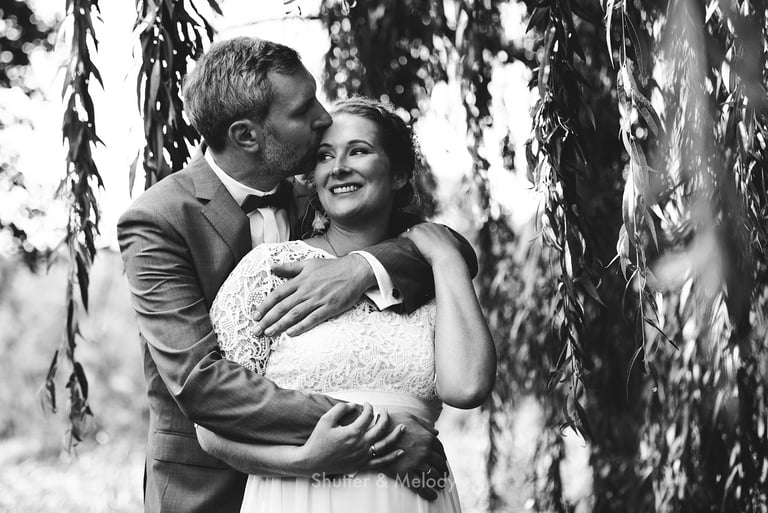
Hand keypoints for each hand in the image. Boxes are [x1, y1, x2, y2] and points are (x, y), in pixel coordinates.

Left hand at [253, 254, 373, 336]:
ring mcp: (318, 300)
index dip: (265, 305)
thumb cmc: (331, 267)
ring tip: (268, 333)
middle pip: (283, 307)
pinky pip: (312, 319)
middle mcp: (306, 290)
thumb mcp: (308, 263)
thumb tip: (271, 266)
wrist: (355, 271)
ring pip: (295, 314)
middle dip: (267, 319)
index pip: (277, 294)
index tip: (254, 315)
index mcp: (300, 280)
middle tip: (256, 330)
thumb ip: (289, 267)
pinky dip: (301, 326)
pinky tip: (291, 333)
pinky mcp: (329, 308)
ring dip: (280, 325)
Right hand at [299, 403, 403, 475]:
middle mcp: (361, 444)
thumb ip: (341, 409)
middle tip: (385, 412)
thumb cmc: (318, 440)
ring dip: (395, 436)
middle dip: (384, 417)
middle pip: (380, 428)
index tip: (366, 404)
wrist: (311, 462)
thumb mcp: (326, 420)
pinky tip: (400, 452)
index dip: (369, 407)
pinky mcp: (361, 465)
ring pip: (385, 445)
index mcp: (353, 432)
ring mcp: (362, 456)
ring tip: (402, 428)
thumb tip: (354, 405)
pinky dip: (391, 457)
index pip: (368, 416)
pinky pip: (380, 462)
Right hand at [376, 412, 447, 500]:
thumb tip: (436, 431)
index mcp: (427, 437)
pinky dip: (429, 493)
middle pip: (439, 462)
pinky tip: (433, 496)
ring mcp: (415, 463)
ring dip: (439, 481)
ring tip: (440, 484)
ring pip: (433, 475)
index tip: (442, 459)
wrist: (374, 432)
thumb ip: (424, 423)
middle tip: (444, 473)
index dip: (442, 454)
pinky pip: (420, 486)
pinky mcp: (405, 473)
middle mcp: (424, 451)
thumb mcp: (409, 416)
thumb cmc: (391, 421)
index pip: (440, 448)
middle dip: (443, 469)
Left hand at [400, 223, 462, 266]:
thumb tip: (463, 252)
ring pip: (411, 231)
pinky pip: (404, 235)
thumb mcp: (460, 249)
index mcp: (442, 229)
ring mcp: (423, 228)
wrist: (449, 259)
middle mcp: (433, 226)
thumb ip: (458, 247)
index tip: (422, 244)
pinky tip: (399, 246)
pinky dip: (401, 240)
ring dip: (408, 238)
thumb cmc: (456, 258)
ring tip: (404, 246)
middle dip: (416, 237)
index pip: (430, 230)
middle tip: (411, 245)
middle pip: (420, 229)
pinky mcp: (415, 233)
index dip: (425, 237)